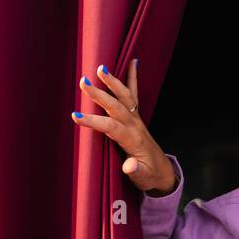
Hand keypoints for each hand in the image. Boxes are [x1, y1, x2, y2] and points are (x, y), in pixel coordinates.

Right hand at [71, 60, 176, 193]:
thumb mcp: (142, 178)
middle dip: (100, 94)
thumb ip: (136, 171)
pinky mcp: (137, 116)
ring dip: (113, 81)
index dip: (94, 122)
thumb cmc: (149, 176)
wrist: (162, 173)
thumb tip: (129, 166)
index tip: (76, 116)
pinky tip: (134, 61)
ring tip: (101, 67)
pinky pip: (135, 94)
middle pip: (116, 106)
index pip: (111, 127)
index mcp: (133, 140)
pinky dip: (133, 77)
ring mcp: (137, 119)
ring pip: (124, 96)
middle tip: (84, 82)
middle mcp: (135, 126)